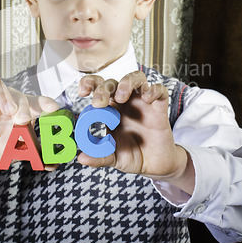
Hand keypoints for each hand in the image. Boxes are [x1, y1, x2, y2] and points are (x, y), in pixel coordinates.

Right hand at [0, 79, 58, 183]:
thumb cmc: (6, 145)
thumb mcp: (20, 151)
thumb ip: (36, 155)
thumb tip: (53, 165)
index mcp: (26, 110)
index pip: (37, 102)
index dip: (45, 103)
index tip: (53, 108)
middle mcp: (11, 101)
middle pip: (18, 95)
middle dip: (22, 106)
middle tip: (23, 119)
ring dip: (3, 96)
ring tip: (8, 110)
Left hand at [77, 71, 194, 193]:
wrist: (154, 164)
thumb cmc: (132, 155)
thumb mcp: (113, 158)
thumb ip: (98, 157)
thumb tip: (81, 158)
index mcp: (109, 109)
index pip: (98, 88)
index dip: (89, 84)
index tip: (82, 93)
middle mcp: (125, 102)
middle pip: (113, 82)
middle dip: (103, 88)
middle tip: (98, 103)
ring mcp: (142, 102)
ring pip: (136, 77)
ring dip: (126, 82)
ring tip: (121, 97)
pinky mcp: (159, 107)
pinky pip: (160, 90)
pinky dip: (153, 90)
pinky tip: (147, 99)